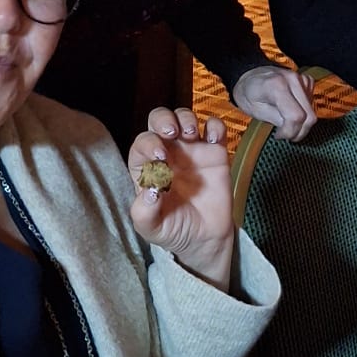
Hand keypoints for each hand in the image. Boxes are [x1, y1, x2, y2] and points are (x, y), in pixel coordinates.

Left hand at [128, 107, 233, 289]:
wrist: (205, 238)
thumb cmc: (174, 229)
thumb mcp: (152, 228)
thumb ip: (145, 212)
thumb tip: (149, 191)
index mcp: (147, 167)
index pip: (141, 145)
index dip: (148, 145)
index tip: (160, 157)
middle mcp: (167, 153)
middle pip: (159, 121)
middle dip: (163, 119)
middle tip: (171, 132)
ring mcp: (191, 150)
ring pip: (184, 118)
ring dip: (186, 118)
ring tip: (191, 133)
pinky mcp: (215, 152)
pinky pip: (215, 128)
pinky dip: (215, 126)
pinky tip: (214, 139)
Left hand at [232, 64, 315, 139]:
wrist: (250, 76)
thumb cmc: (249, 93)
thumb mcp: (256, 110)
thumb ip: (276, 120)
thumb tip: (292, 129)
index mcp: (277, 86)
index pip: (296, 116)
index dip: (290, 132)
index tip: (279, 135)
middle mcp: (293, 80)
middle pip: (309, 116)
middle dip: (299, 131)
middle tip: (285, 135)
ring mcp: (301, 78)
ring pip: (312, 112)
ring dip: (302, 123)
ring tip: (286, 123)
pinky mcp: (307, 81)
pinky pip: (312, 104)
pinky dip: (304, 112)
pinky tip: (291, 110)